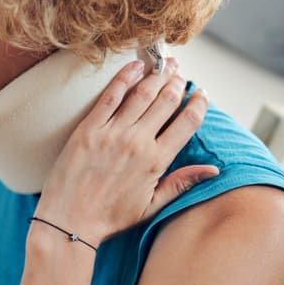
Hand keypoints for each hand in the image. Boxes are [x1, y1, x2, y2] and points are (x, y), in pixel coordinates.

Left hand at [36, 58, 217, 245]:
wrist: (69, 221)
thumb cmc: (109, 217)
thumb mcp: (152, 206)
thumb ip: (182, 183)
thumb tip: (214, 169)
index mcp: (157, 161)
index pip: (188, 122)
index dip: (199, 103)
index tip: (202, 92)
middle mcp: (138, 143)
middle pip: (166, 101)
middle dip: (177, 81)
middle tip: (180, 71)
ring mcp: (112, 134)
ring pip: (142, 93)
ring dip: (157, 74)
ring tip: (164, 63)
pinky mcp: (88, 129)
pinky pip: (109, 96)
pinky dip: (124, 77)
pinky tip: (135, 65)